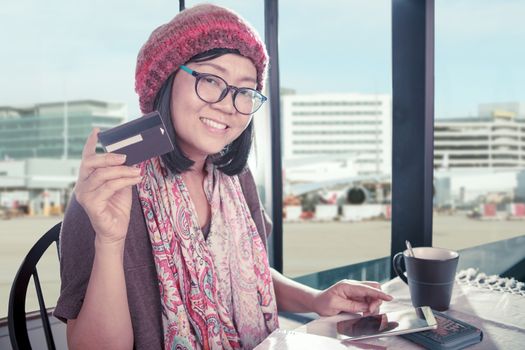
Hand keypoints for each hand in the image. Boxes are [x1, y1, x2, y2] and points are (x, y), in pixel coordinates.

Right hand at [74, 128, 142, 245]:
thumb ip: (121, 172)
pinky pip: (109, 187)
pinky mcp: (91, 205)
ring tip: (137, 171)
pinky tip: (135, 179)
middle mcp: (82, 186)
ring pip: (102, 175)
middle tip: (125, 156)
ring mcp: (84, 195)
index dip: (90, 144)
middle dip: (108, 157)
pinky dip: (124, 181)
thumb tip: (131, 157)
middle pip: (90, 163)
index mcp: (87, 179)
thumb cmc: (117, 208)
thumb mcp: (121, 185)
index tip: (97, 131)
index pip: (86, 159)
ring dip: (123, 171)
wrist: (116, 231)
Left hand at [312, 280, 392, 316]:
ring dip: (373, 304)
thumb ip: (352, 306)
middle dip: (376, 300)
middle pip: (373, 288)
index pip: (367, 288)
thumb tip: (366, 307)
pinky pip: (367, 299)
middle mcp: (352, 286)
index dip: (379, 294)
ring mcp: (354, 291)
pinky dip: (369, 306)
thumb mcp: (336, 305)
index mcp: (347, 286)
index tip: (388, 298)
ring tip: (366, 314)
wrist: (316, 302)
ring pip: (371, 294)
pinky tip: (365, 312)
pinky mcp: (355, 296)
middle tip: (370, 312)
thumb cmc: (323, 302)